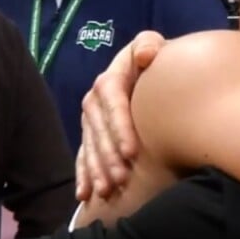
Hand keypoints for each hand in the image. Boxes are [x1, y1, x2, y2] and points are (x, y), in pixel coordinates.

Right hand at [77, 31, 166, 200]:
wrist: (147, 69)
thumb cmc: (155, 58)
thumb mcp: (151, 44)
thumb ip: (149, 46)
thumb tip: (146, 55)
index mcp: (110, 80)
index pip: (113, 104)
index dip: (120, 128)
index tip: (132, 152)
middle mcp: (95, 100)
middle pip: (99, 131)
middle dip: (108, 156)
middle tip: (120, 178)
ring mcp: (91, 119)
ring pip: (90, 146)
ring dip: (96, 170)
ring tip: (106, 190)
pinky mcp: (90, 133)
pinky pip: (83, 155)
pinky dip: (84, 174)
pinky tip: (85, 194)